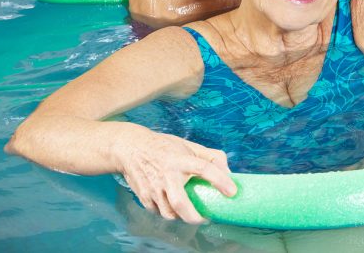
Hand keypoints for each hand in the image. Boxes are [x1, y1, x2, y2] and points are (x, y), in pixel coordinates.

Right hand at [115, 127, 236, 223]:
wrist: (131, 148)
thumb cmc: (165, 147)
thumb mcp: (189, 146)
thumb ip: (211, 157)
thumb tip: (228, 173)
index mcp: (180, 159)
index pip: (205, 168)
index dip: (220, 180)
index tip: (232, 192)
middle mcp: (166, 174)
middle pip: (180, 203)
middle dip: (194, 217)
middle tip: (206, 218)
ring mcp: (152, 187)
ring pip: (169, 213)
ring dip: (182, 217)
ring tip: (192, 214)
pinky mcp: (143, 196)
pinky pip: (158, 212)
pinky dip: (169, 213)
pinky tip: (175, 208)